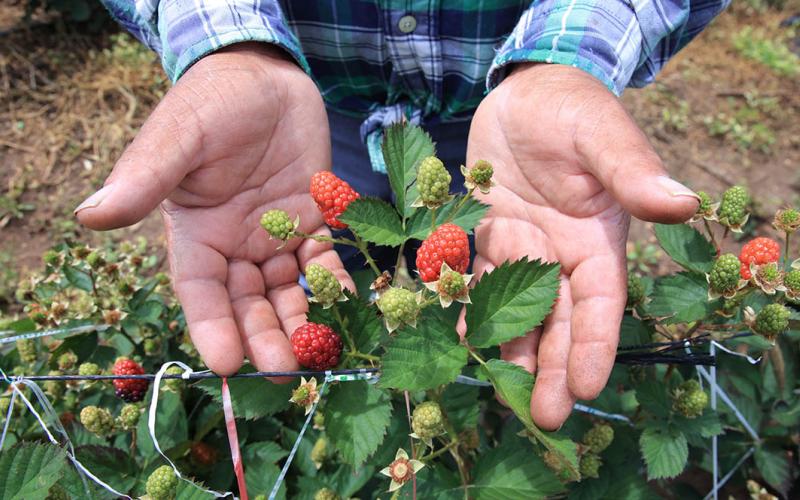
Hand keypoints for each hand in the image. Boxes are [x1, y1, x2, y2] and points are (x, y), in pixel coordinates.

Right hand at [76, 43, 352, 375]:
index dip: (211, 327)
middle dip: (264, 336)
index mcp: (196, 235)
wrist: (264, 79)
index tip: (225, 363)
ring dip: (302, 322)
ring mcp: (276, 237)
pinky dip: (334, 284)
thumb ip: (145, 178)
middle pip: (248, 303)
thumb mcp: (177, 138)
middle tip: (285, 370)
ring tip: (318, 354)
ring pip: (287, 291)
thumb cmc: (211, 104)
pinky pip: (324, 260)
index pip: (201, 292)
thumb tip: (90, 215)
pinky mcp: (312, 222)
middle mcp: (235, 245)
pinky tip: (348, 306)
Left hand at [467, 64, 698, 429]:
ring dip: (508, 349)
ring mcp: (522, 250)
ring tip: (498, 389)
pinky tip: (457, 336)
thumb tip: (680, 203)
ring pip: (515, 309)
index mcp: (597, 241)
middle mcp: (561, 255)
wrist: (524, 95)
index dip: (593, 344)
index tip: (586, 386)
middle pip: (557, 321)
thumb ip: (631, 171)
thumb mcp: (603, 135)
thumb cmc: (572, 110)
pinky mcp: (485, 237)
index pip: (600, 304)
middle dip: (551, 366)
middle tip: (544, 416)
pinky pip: (475, 279)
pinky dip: (465, 307)